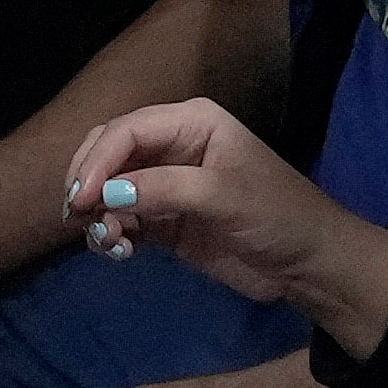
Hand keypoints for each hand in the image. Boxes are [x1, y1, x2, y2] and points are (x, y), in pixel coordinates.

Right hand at [65, 99, 387, 343]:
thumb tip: (106, 197)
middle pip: (108, 152)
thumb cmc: (278, 216)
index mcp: (192, 122)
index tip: (83, 198)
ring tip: (110, 242)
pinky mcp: (163, 220)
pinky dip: (110, 233)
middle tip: (78, 217)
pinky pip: (120, 219)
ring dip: (97, 214)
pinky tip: (120, 251)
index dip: (98, 160)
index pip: (127, 130)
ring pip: (108, 188)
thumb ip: (164, 191)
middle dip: (88, 182)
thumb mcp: (224, 197)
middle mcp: (172, 146)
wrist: (308, 265)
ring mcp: (165, 184)